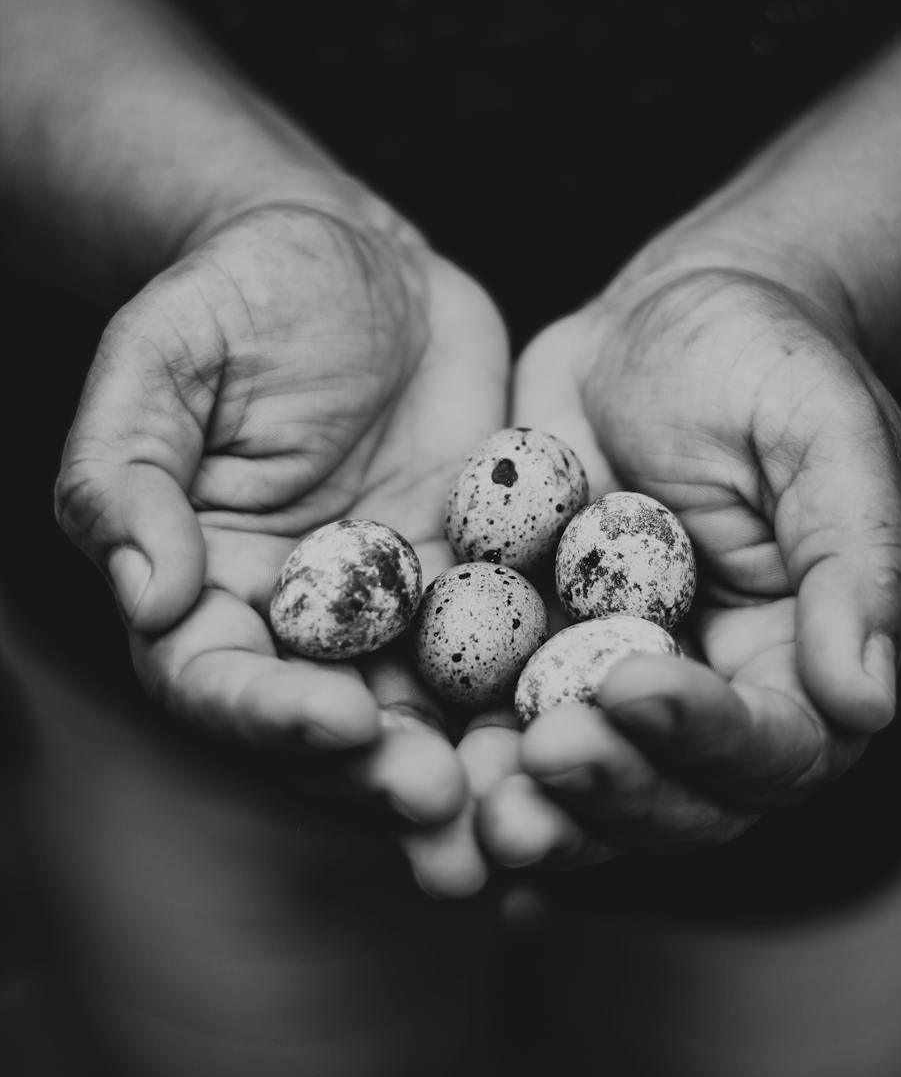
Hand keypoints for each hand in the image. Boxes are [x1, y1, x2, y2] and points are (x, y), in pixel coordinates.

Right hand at [55, 190, 509, 896]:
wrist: (358, 258)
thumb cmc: (242, 290)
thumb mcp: (164, 354)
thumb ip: (127, 470)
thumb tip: (150, 595)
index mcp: (204, 590)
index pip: (217, 681)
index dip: (270, 715)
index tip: (343, 722)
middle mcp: (299, 626)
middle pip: (328, 730)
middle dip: (383, 776)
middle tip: (446, 802)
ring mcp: (396, 613)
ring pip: (428, 717)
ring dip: (473, 775)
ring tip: (527, 819)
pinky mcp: (478, 587)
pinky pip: (514, 651)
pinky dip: (546, 697)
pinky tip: (598, 729)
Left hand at [475, 250, 900, 869]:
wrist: (657, 323)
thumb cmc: (762, 359)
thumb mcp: (825, 432)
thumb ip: (858, 560)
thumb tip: (863, 704)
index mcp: (802, 664)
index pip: (773, 745)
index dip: (707, 735)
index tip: (632, 687)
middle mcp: (712, 701)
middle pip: (677, 801)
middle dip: (610, 792)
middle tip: (540, 758)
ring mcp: (614, 690)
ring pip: (587, 793)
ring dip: (536, 814)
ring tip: (471, 802)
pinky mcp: (535, 663)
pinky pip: (502, 734)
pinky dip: (467, 774)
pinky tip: (418, 787)